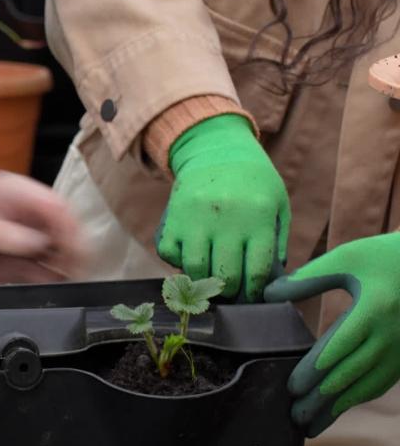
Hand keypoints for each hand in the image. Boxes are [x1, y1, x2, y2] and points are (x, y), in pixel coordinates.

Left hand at [0, 170, 85, 282]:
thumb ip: (2, 234)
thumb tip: (35, 243)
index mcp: (18, 195)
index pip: (56, 208)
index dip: (70, 229)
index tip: (74, 250)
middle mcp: (25, 218)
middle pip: (62, 231)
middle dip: (73, 251)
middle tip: (76, 272)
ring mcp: (22, 241)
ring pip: (55, 254)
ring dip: (65, 268)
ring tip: (68, 282)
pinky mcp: (15, 263)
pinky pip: (40, 272)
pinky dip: (50, 280)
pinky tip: (53, 287)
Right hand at [157, 114, 290, 300]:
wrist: (216, 150)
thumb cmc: (252, 184)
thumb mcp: (277, 205)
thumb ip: (277, 242)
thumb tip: (269, 282)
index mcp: (257, 217)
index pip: (257, 270)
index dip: (254, 291)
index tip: (252, 295)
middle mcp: (226, 219)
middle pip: (225, 276)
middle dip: (230, 292)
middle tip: (231, 292)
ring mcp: (195, 219)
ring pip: (195, 270)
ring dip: (203, 282)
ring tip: (210, 280)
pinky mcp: (172, 218)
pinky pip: (169, 255)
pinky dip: (177, 262)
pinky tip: (190, 256)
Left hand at [265, 233, 399, 436]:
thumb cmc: (387, 257)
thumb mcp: (349, 258)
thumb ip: (309, 278)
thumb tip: (268, 295)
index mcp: (373, 310)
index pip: (337, 349)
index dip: (313, 372)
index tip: (291, 388)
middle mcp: (391, 335)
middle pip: (348, 375)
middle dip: (319, 399)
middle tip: (292, 417)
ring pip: (366, 387)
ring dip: (337, 409)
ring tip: (310, 426)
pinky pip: (381, 384)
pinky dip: (357, 399)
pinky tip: (338, 409)